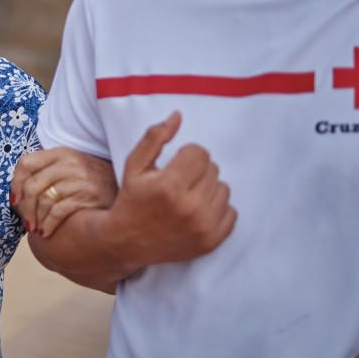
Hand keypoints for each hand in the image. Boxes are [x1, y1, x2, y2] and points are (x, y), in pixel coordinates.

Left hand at [11, 147, 117, 237]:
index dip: (15, 184)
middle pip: (32, 186)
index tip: (15, 200)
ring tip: (35, 228)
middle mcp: (70, 163)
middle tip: (25, 221)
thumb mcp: (72, 166)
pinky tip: (46, 232)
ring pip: (43, 201)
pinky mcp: (88, 196)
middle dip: (24, 208)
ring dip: (35, 219)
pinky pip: (57, 212)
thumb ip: (47, 171)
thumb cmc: (92, 181)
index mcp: (61, 153)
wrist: (125, 189)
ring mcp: (80, 179)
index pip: (26, 163)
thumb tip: (17, 194)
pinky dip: (47, 225)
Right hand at [104, 111, 236, 267]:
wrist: (126, 242)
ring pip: (224, 189)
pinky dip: (217, 210)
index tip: (174, 166)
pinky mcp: (211, 242)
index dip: (186, 155)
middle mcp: (189, 208)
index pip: (199, 152)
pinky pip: (232, 212)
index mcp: (169, 186)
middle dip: (196, 171)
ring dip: (208, 189)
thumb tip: (178, 116)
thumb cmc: (132, 198)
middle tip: (178, 183)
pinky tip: (197, 213)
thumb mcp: (134, 165)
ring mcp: (202, 227)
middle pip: (213, 169)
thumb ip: (155, 137)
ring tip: (188, 197)